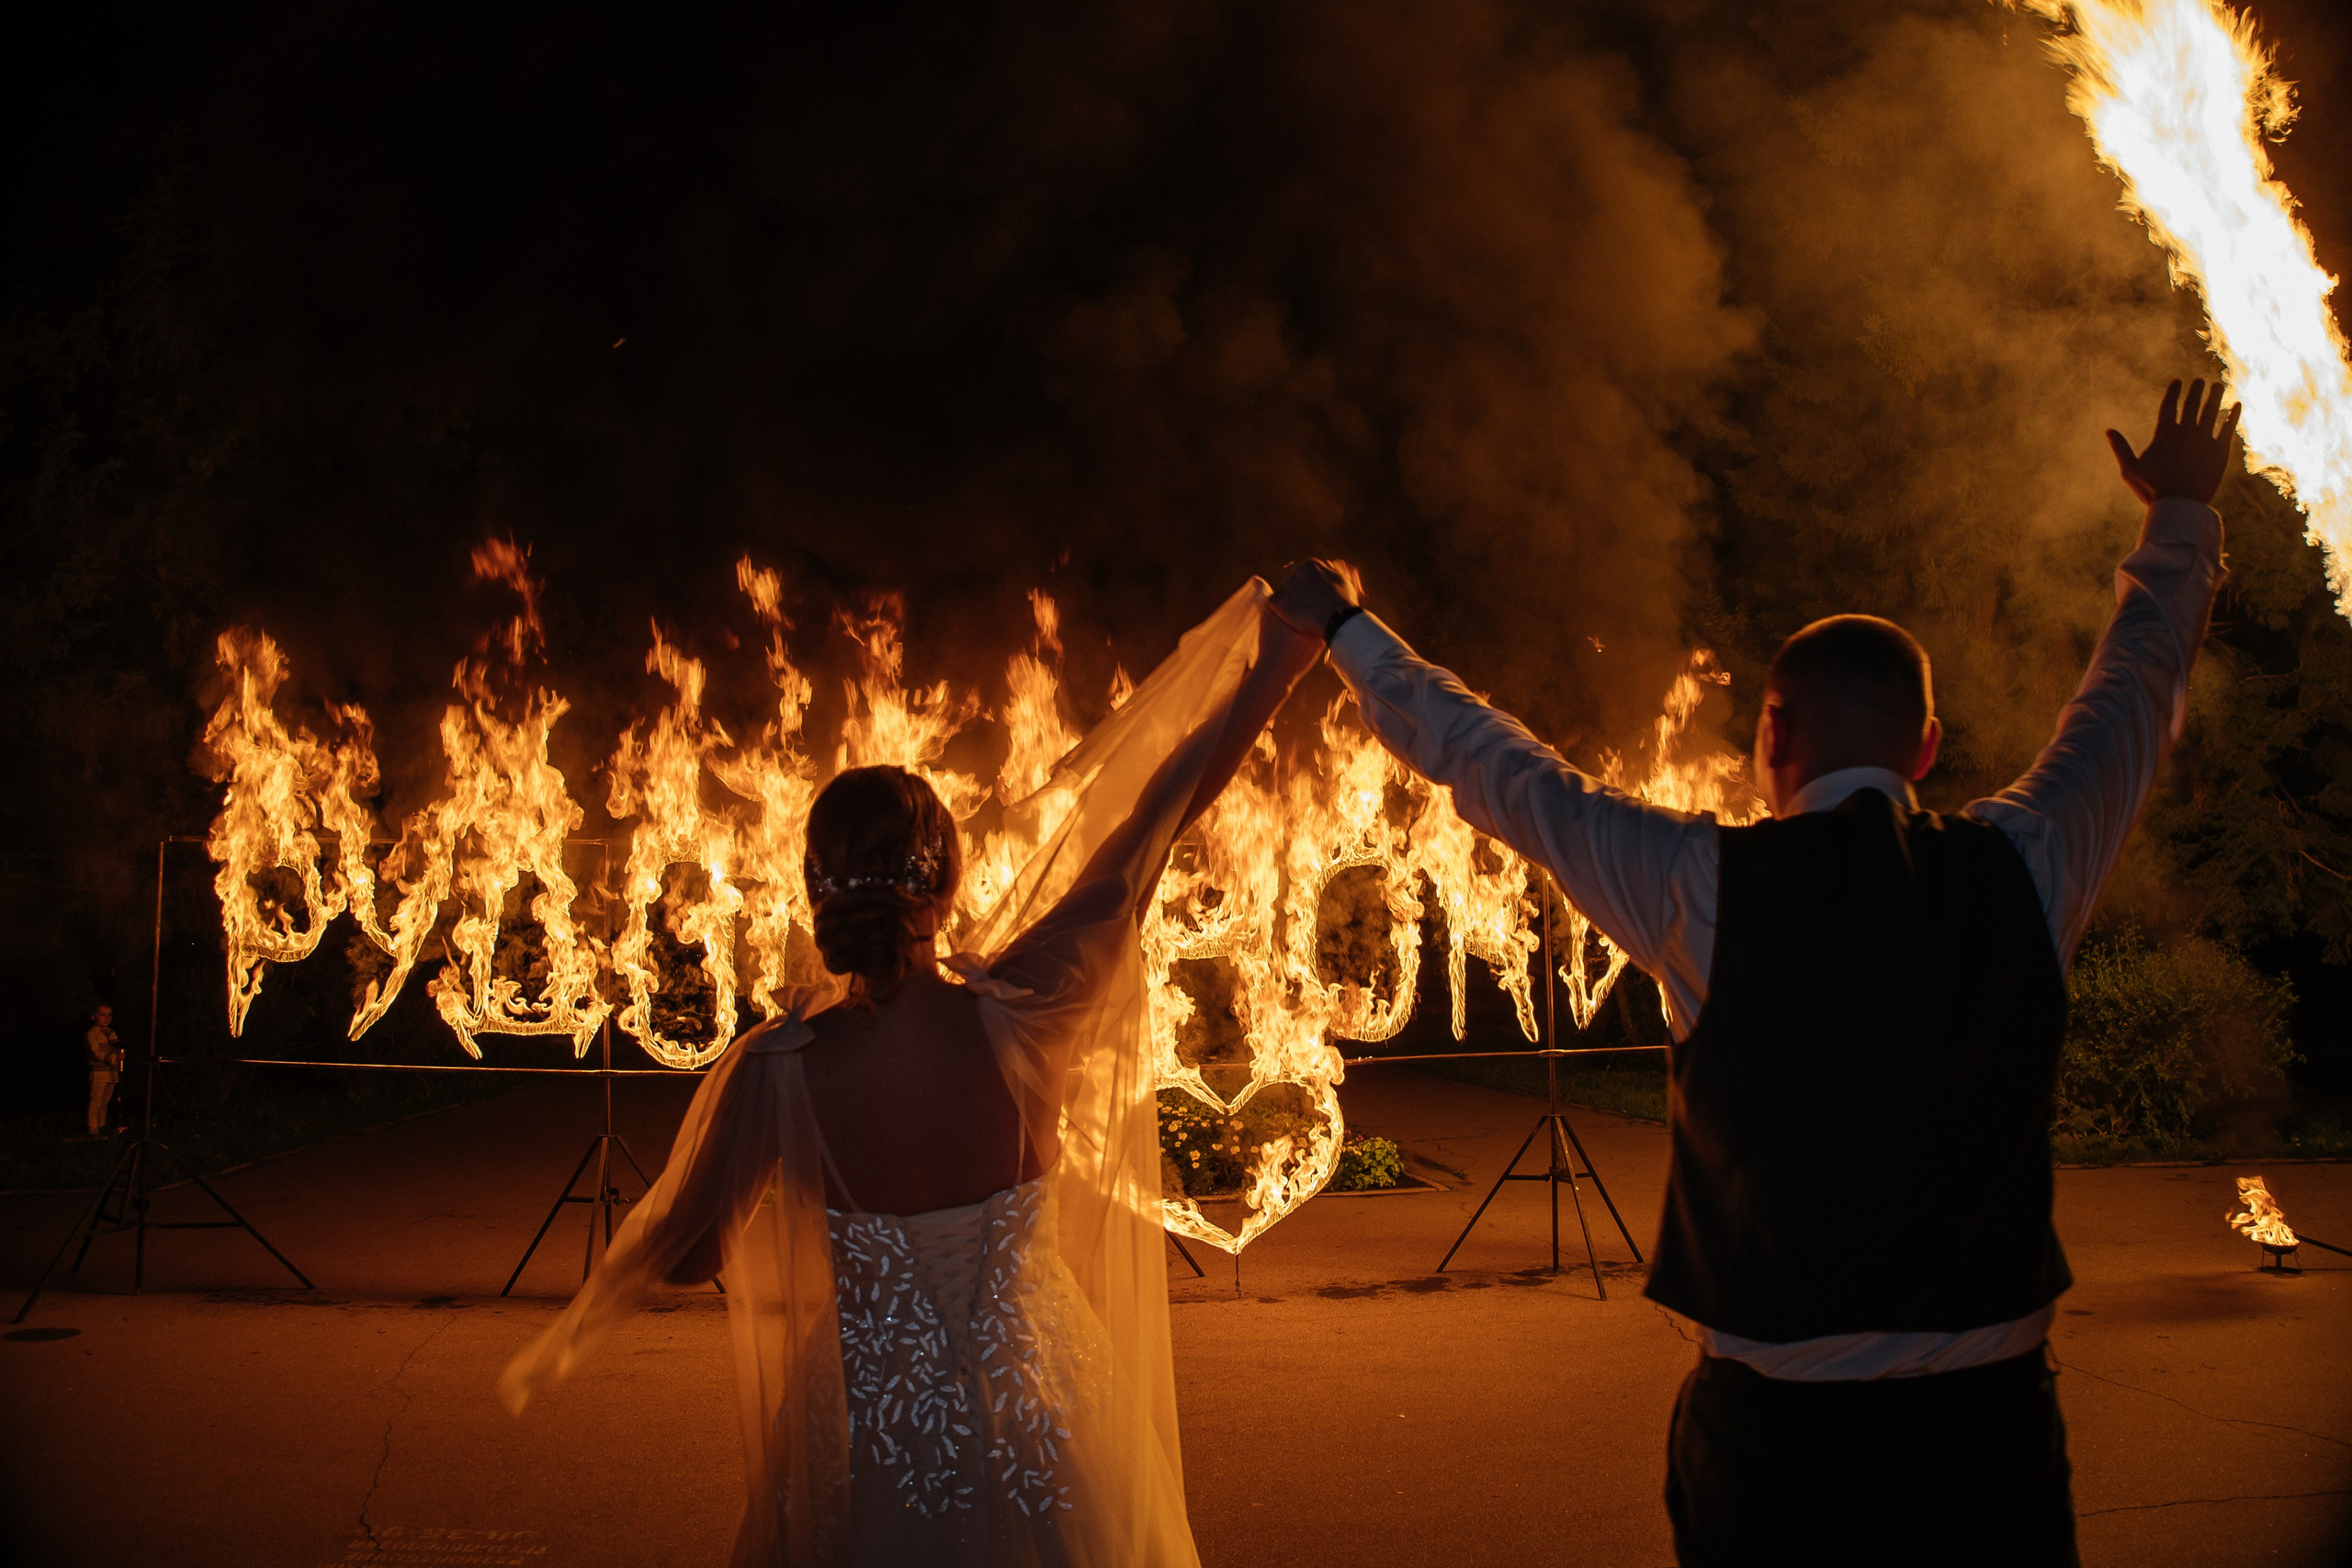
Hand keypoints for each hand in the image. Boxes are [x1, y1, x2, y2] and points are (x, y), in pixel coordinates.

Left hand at [1270, 559, 1362, 639]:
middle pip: (1293, 582)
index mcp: (1312, 564)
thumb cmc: (1344, 601)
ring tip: (1301, 617)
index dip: (1309, 588)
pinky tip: (1292, 620)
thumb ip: (1330, 572)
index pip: (1305, 574)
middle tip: (1307, 609)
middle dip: (1298, 594)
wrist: (1336, 618)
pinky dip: (1280, 613)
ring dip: (1290, 603)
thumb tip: (1327, 566)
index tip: (1314, 598)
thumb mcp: (1342, 580)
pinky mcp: (1277, 600)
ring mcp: (1286, 585)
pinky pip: (1274, 605)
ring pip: (1284, 594)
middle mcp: (1296, 570)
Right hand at [2106, 378, 2241, 506]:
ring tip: (2219, 386)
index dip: (2174, 391)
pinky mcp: (2220, 451)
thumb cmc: (2152, 489)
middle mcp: (2187, 432)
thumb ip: (2121, 448)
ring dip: (2216, 396)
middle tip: (2201, 381)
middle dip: (2197, 390)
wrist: (2180, 505)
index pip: (2170, 405)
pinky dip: (2233, 415)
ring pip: (2212, 411)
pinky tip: (2237, 405)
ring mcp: (2205, 440)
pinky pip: (2229, 428)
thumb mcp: (2130, 470)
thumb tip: (2108, 431)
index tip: (2178, 381)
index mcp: (2165, 434)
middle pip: (2193, 404)